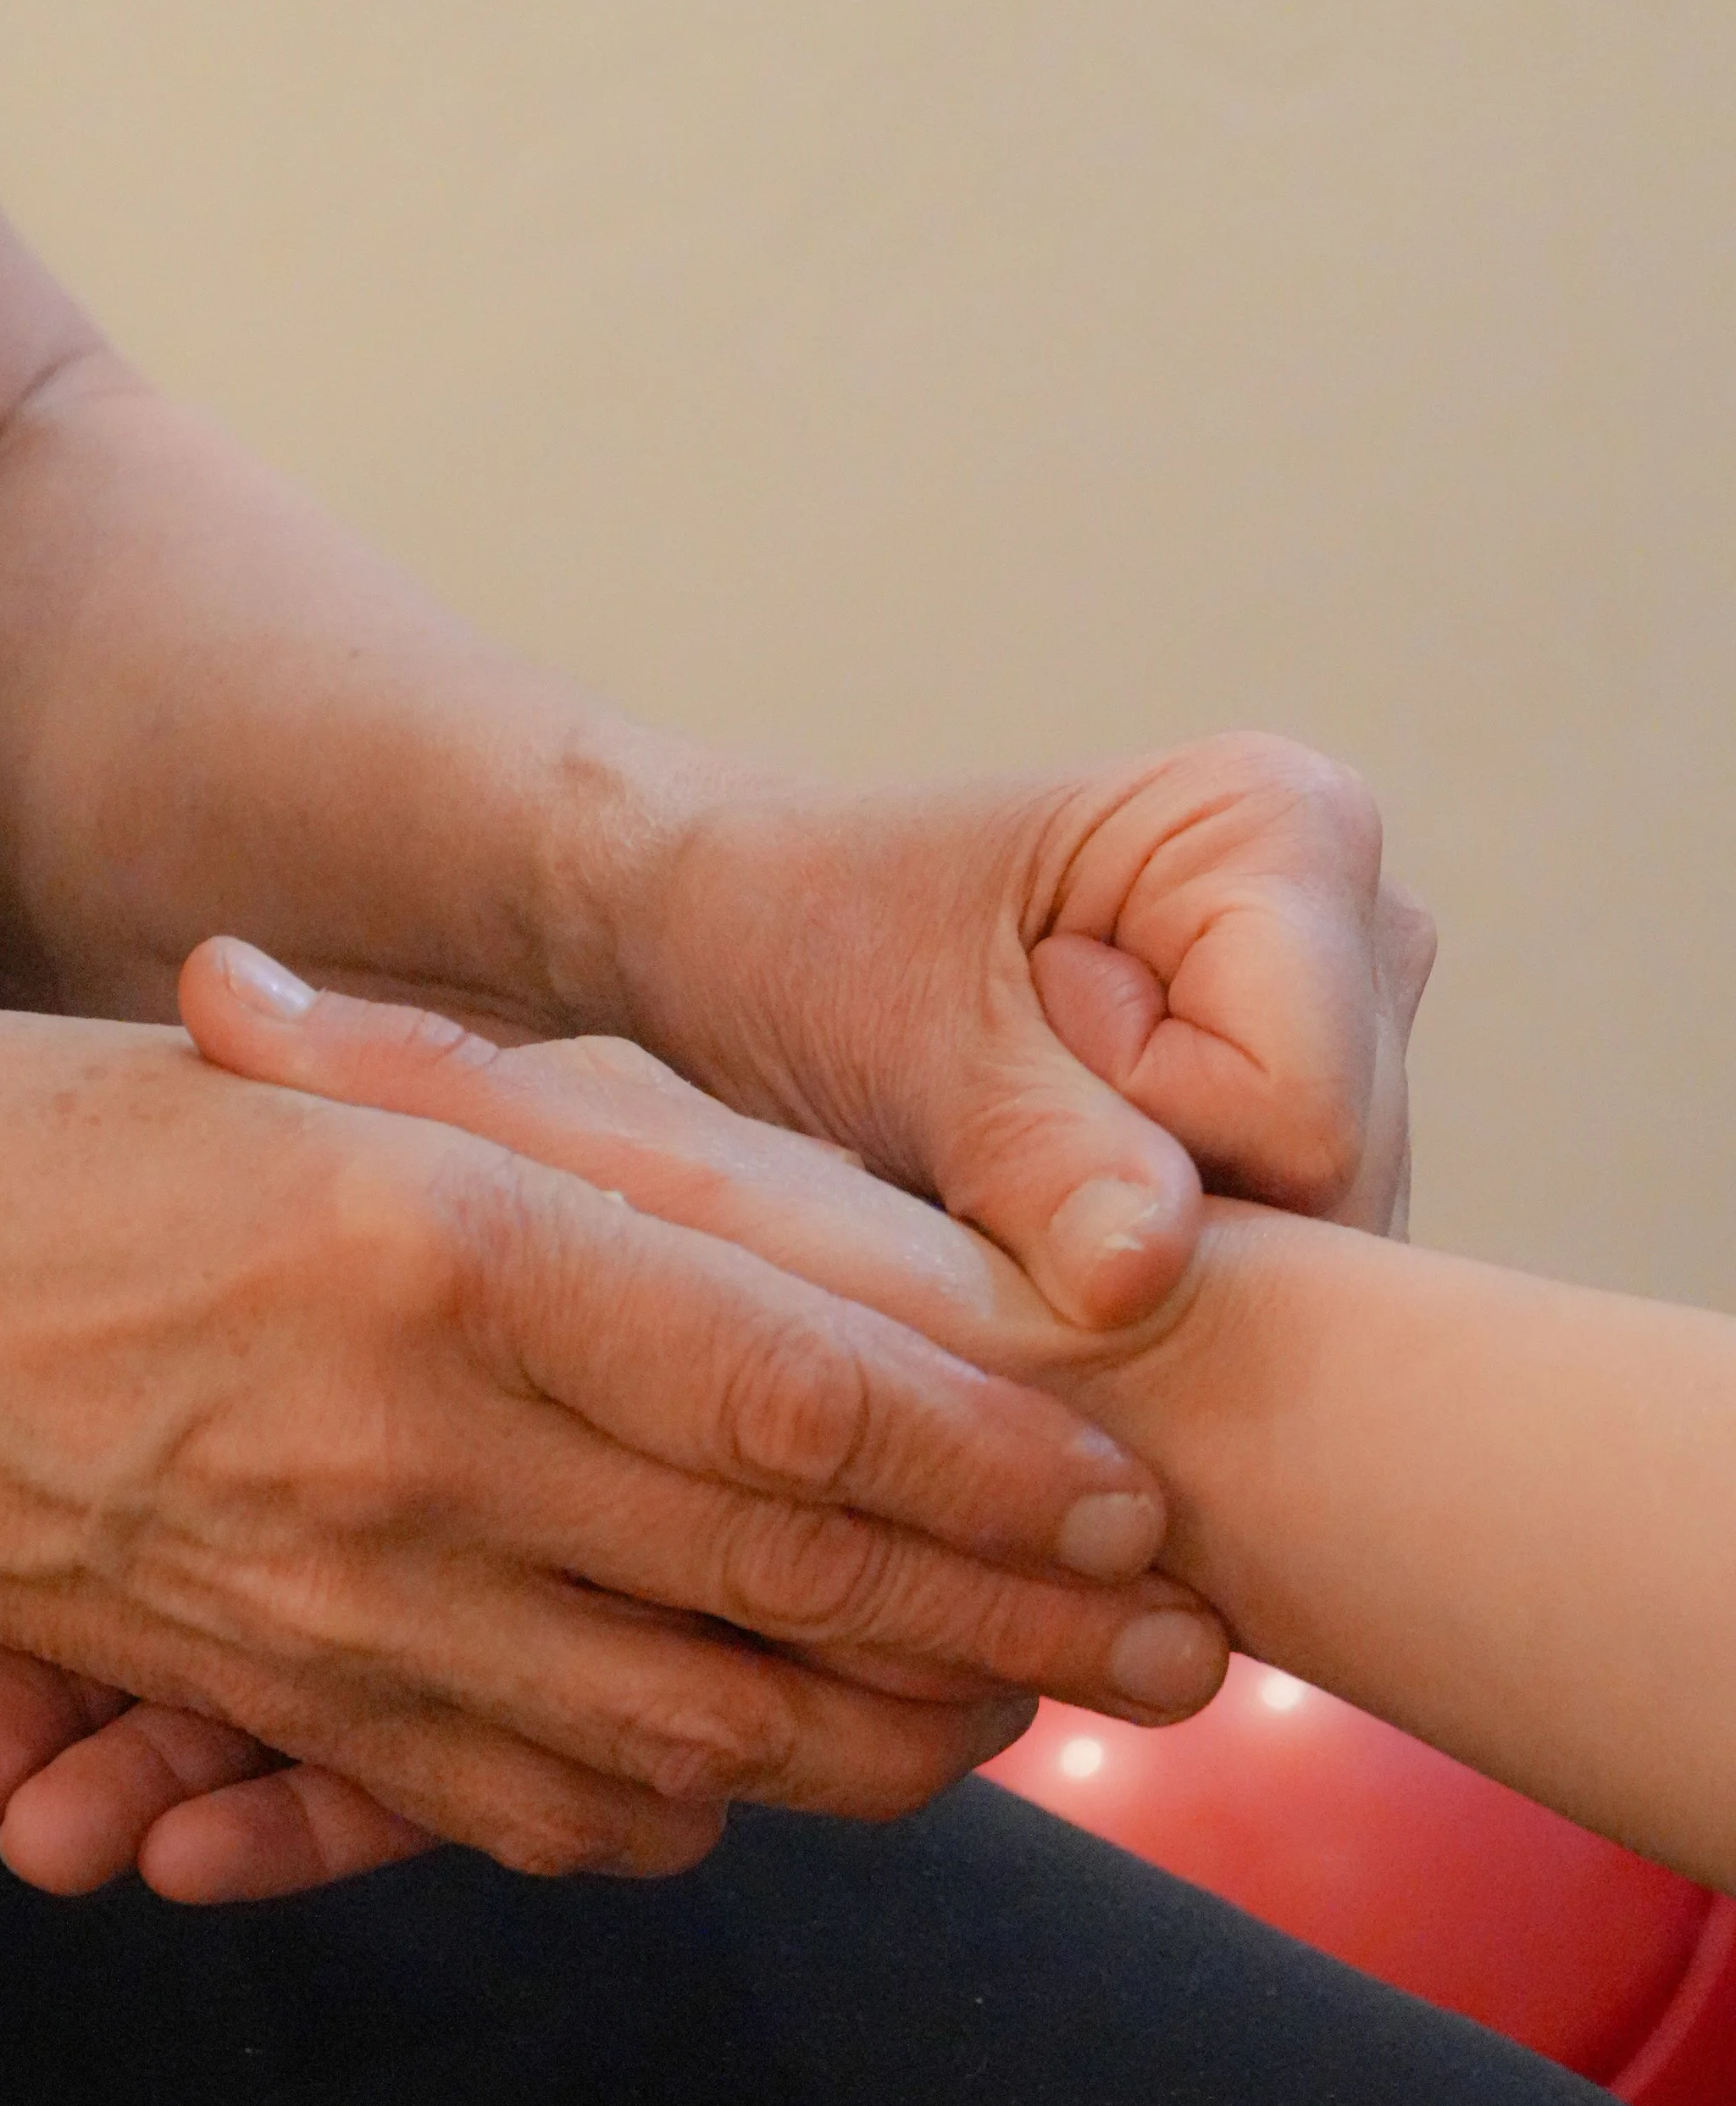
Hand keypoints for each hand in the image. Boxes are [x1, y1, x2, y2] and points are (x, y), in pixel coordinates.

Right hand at [0, 997, 1219, 1891]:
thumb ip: (559, 1144)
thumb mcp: (323, 1084)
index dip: (992, 1457)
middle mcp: (420, 1450)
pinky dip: (701, 1800)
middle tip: (1188, 1649)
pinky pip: (544, 1803)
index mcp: (447, 1248)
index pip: (792, 1386)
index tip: (1136, 1491)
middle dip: (1021, 1622)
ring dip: (899, 1732)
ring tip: (1042, 1716)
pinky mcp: (301, 1706)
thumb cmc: (74, 1160)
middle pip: (791, 1571)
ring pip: (702, 1722)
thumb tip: (802, 1233)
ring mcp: (356, 1607)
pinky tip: (790, 1768)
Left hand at [612, 731, 1434, 1325]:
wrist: (740, 931)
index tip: (1007, 1054)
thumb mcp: (900, 1040)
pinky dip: (1154, 1266)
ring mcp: (1353, 1029)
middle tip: (1001, 1123)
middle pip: (1331, 1192)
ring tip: (1021, 1157)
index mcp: (1290, 829)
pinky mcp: (1309, 1117)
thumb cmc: (806, 937)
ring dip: (1150, 1250)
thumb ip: (1033, 1152)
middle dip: (1158, 1216)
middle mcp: (1365, 920)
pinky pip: (1279, 1265)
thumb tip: (1143, 1277)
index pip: (1302, 1116)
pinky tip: (1061, 1198)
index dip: (1143, 1143)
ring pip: (1312, 1248)